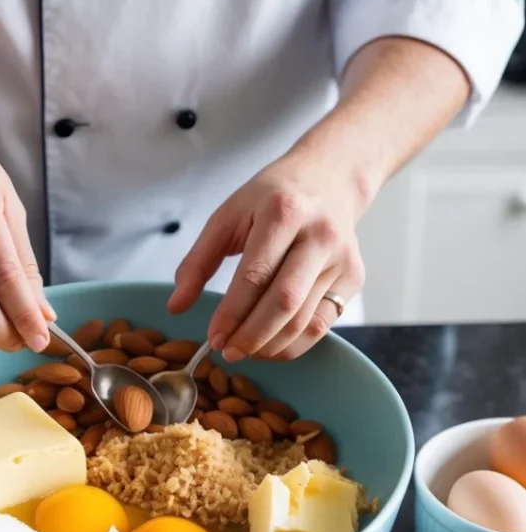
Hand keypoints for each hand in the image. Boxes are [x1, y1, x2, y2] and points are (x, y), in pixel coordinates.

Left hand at [168, 155, 366, 360]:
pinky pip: (323, 325)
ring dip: (270, 346)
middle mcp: (319, 235)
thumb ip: (198, 261)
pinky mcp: (354, 278)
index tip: (213, 337)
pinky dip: (293, 345)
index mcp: (284, 212)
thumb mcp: (228, 216)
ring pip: (305, 320)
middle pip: (284, 302)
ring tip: (244, 351)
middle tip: (227, 353)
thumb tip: (175, 306)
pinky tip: (269, 346)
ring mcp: (342, 258)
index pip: (255, 275)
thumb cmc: (272, 199)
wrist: (330, 178)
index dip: (232, 313)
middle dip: (251, 336)